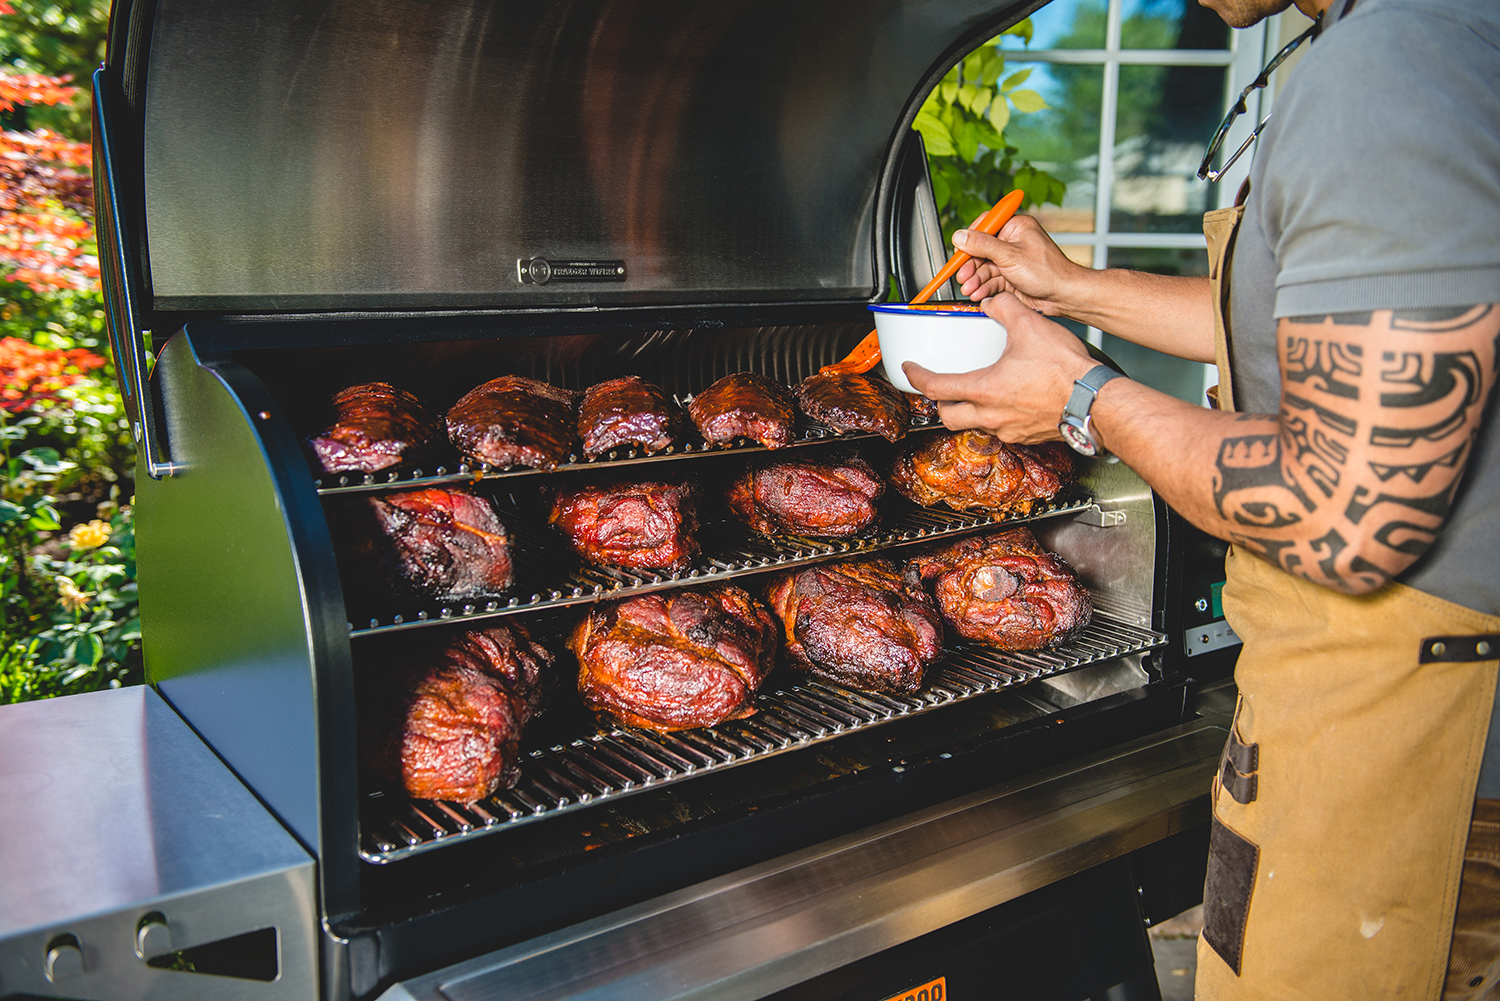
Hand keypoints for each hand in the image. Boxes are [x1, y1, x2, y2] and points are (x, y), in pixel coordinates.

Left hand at [903, 292, 1097, 443]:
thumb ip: (1006, 309)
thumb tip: (994, 302)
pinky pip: (1001, 429)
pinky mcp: (1027, 435)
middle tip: (938, 387)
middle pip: (948, 416)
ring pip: (975, 425)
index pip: (935, 387)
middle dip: (939, 402)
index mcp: (984, 390)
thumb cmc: (1066, 372)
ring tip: (975, 391)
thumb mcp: (1030, 326)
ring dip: (969, 410)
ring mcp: (1009, 429)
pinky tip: (1007, 401)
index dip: (917, 377)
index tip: (910, 370)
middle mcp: (992, 415)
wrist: (1096, 401)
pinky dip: (996, 416)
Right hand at [952, 214, 1086, 316]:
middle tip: (962, 275)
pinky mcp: (1011, 277)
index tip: (959, 250)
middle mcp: (1013, 242)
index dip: (970, 239)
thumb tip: (961, 236)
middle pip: (981, 250)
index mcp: (1016, 227)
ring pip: (984, 268)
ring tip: (970, 288)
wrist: (1063, 296)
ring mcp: (1011, 260)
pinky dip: (983, 287)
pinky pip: (991, 280)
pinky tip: (978, 293)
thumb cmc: (1048, 271)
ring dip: (975, 279)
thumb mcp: (1010, 256)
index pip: (985, 226)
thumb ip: (983, 245)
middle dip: (970, 265)